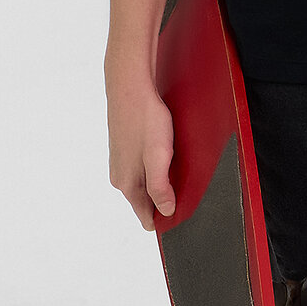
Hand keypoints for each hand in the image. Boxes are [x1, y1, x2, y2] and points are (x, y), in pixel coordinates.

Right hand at [105, 79, 176, 230]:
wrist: (130, 86)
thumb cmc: (145, 120)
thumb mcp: (158, 157)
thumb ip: (160, 188)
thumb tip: (166, 212)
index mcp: (126, 184)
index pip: (146, 216)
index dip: (164, 219)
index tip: (182, 218)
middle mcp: (120, 176)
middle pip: (145, 201)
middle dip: (164, 201)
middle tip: (186, 193)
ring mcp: (121, 162)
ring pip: (144, 183)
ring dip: (161, 183)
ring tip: (179, 174)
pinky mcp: (126, 148)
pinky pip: (143, 168)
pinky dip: (155, 169)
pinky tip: (167, 157)